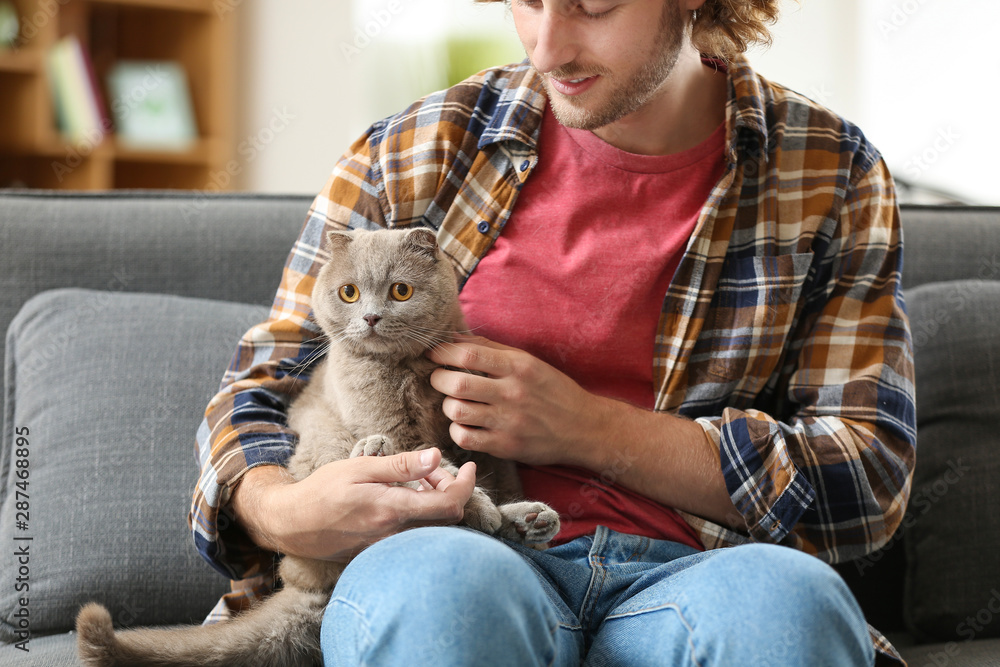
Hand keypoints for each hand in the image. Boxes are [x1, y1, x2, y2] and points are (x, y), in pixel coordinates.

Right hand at [232, 448, 475, 561]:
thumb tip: (436, 456)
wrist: (293, 524)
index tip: (469, 467)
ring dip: (433, 501)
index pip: (449, 504)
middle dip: (449, 489)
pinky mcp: (383, 552)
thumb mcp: (360, 467)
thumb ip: (401, 465)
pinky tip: (403, 497)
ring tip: (415, 480)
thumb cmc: (323, 490)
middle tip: (429, 469)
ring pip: (432, 526)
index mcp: (393, 510)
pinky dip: (420, 514)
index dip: (466, 485)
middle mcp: (396, 534)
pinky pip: (416, 534)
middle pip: (447, 517)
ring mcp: (390, 547)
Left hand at [427, 335, 609, 466]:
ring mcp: (508, 421)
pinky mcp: (506, 446)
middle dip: (438, 379)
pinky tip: (464, 424)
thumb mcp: (529, 362)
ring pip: (457, 411)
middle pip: (457, 383)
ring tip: (454, 402)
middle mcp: (512, 392)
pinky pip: (465, 438)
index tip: (433, 353)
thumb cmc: (554, 391)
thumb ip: (492, 349)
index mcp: (518, 366)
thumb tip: (454, 337)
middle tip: (438, 378)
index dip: (442, 352)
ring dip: (447, 405)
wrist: (584, 428)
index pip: (469, 353)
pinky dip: (457, 430)